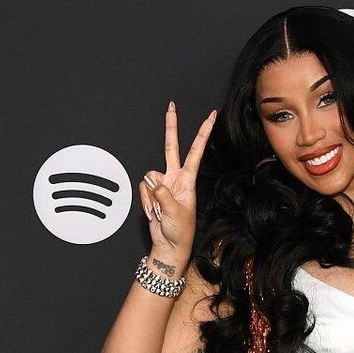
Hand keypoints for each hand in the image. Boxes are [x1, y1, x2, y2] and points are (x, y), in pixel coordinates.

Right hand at [140, 101, 217, 268]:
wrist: (168, 246)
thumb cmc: (179, 232)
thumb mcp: (175, 212)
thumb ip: (162, 194)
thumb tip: (153, 182)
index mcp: (187, 180)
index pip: (196, 151)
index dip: (202, 133)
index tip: (211, 116)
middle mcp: (175, 178)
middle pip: (171, 147)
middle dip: (171, 127)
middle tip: (171, 106)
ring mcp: (162, 185)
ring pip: (149, 176)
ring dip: (151, 195)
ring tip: (160, 211)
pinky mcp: (152, 192)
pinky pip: (142, 189)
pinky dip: (146, 202)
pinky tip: (154, 212)